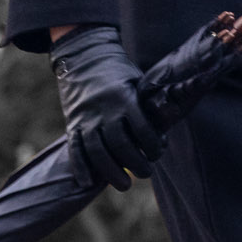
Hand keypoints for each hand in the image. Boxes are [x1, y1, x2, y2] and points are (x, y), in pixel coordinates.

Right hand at [50, 26, 164, 189]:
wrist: (84, 56)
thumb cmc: (118, 71)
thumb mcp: (137, 81)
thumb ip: (147, 104)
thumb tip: (167, 127)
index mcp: (125, 97)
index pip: (142, 129)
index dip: (153, 146)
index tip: (158, 152)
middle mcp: (105, 108)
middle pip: (120, 144)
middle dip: (136, 164)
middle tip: (146, 173)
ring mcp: (86, 117)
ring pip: (98, 152)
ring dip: (111, 173)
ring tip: (125, 185)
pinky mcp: (73, 123)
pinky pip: (75, 149)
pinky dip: (80, 168)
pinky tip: (88, 184)